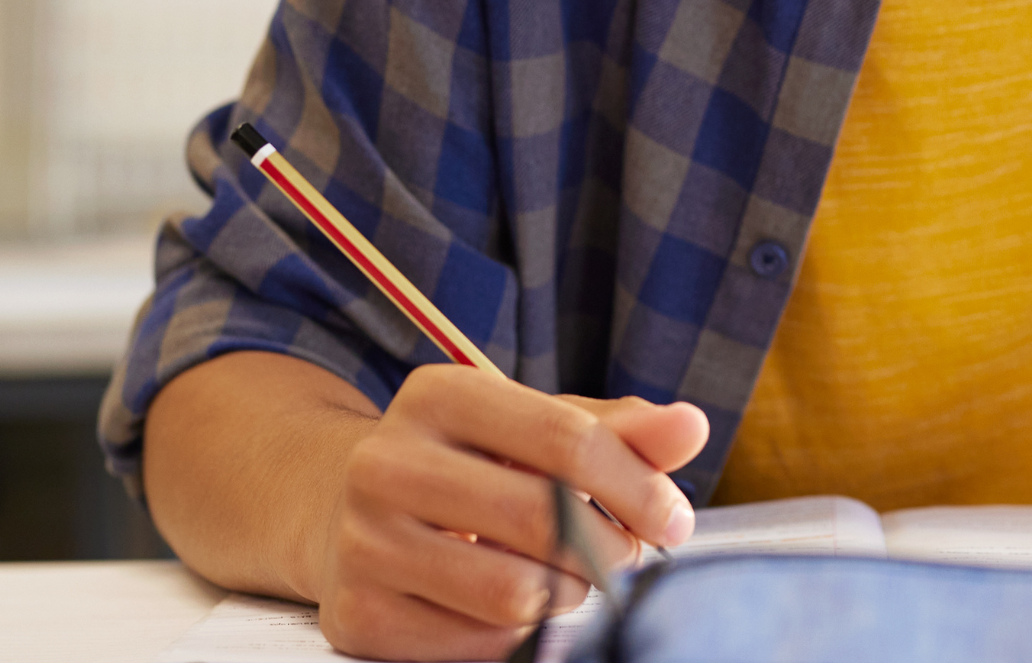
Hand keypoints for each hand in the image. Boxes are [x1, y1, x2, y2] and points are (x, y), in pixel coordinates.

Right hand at [306, 365, 708, 659]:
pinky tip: (514, 605)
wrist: (339, 511)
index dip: (638, 487)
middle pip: (544, 517)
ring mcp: (362, 541)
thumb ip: (619, 431)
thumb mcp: (537, 428)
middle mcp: (386, 461)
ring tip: (569, 578)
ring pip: (515, 591)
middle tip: (625, 555)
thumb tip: (692, 427)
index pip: (568, 439)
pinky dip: (519, 633)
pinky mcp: (354, 615)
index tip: (674, 519)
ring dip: (569, 594)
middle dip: (610, 547)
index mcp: (440, 394)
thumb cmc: (470, 464)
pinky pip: (478, 642)